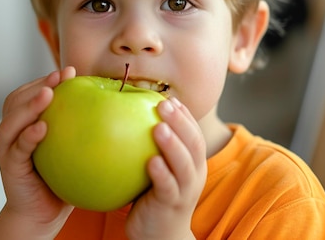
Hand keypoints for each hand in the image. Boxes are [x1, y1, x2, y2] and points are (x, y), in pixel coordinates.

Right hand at [0, 67, 75, 239]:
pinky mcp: (10, 168)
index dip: (45, 79)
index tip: (68, 71)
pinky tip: (43, 129)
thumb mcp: (70, 147)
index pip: (29, 93)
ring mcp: (8, 150)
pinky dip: (28, 137)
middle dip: (37, 85)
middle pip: (16, 100)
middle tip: (59, 77)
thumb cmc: (61, 177)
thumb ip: (80, 126)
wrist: (42, 213)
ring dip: (29, 106)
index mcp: (25, 123)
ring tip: (48, 94)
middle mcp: (13, 132)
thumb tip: (112, 104)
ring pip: (11, 122)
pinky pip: (17, 149)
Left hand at [125, 97, 206, 239]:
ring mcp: (184, 191)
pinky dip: (162, 173)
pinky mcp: (171, 206)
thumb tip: (130, 117)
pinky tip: (151, 162)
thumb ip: (151, 148)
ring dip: (173, 145)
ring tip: (159, 128)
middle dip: (180, 122)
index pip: (194, 134)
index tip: (170, 97)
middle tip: (164, 104)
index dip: (185, 115)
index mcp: (193, 163)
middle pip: (193, 143)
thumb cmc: (155, 198)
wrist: (160, 237)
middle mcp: (194, 174)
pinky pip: (168, 188)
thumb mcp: (158, 170)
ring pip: (184, 165)